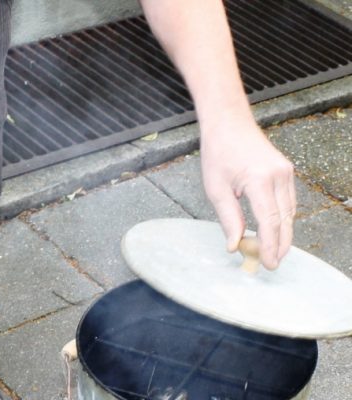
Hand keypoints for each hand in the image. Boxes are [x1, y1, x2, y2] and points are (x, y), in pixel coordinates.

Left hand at [200, 115, 295, 269]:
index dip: (270, 246)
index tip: (268, 264)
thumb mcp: (215, 188)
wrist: (229, 123)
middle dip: (280, 245)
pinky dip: (282, 218)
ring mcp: (286, 172)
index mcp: (260, 180)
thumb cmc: (218, 152)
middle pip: (285, 220)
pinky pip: (288, 201)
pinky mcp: (286, 171)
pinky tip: (273, 230)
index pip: (270, 222)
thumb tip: (235, 245)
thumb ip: (228, 218)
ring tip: (271, 252)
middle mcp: (279, 176)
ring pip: (290, 212)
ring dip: (282, 233)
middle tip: (271, 264)